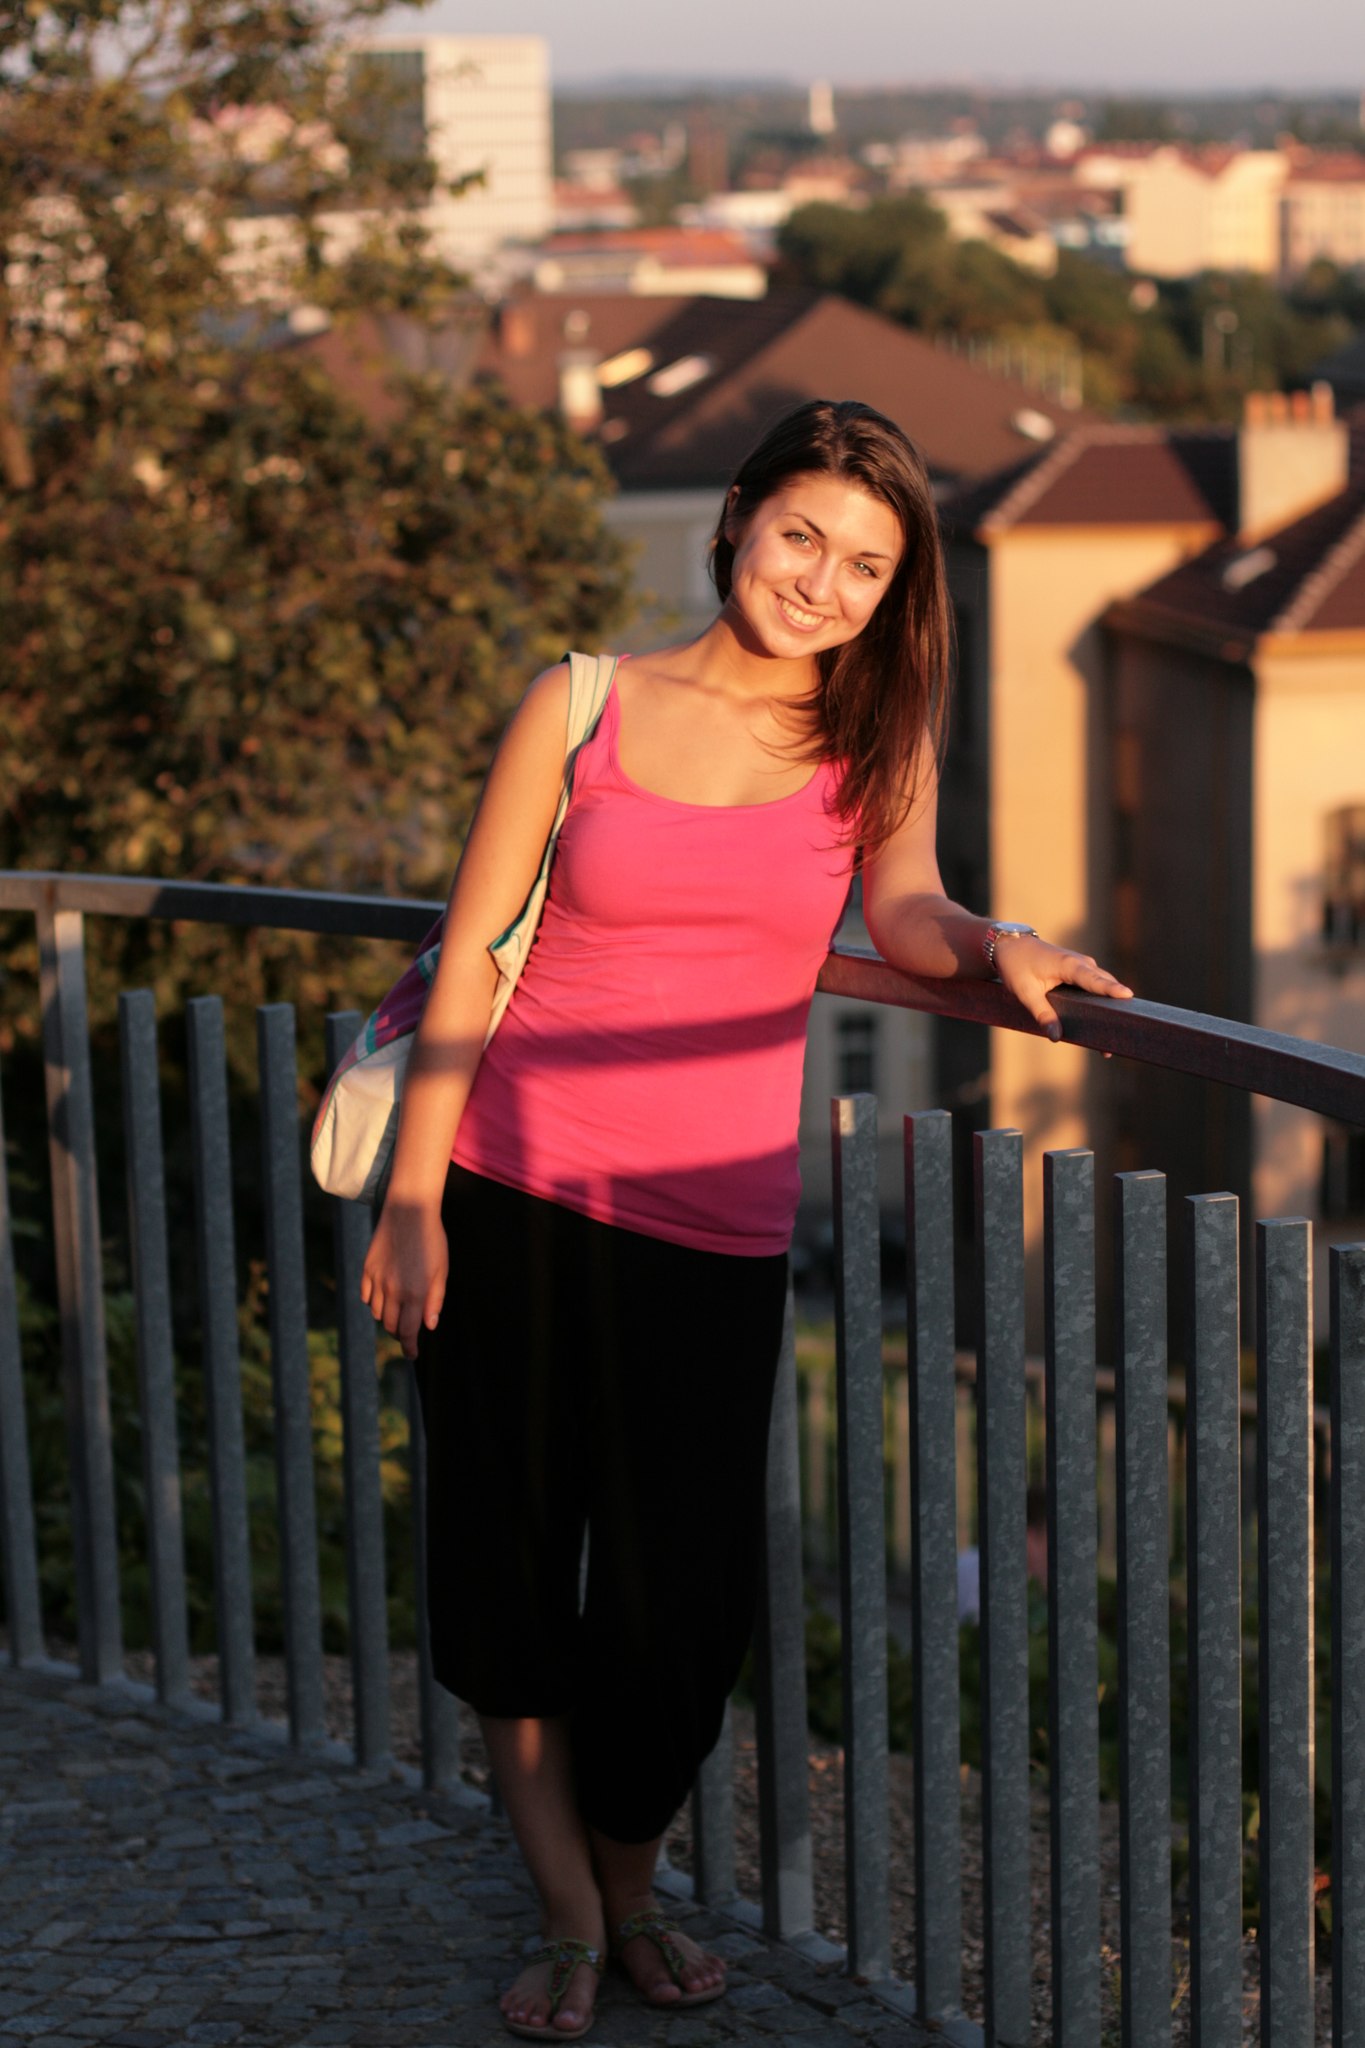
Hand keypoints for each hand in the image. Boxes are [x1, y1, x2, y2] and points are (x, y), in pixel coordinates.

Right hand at [360, 1200, 448, 1359]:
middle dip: (400, 1334)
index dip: (409, 1347)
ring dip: (388, 1318)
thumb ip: (435, 1300)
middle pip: (391, 1326)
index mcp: (415, 1294)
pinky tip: (384, 1296)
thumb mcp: (442, 1271)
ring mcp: (378, 1280)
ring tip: (398, 1311)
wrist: (409, 1212)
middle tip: (408, 1332)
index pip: (408, 1332)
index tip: (412, 1354)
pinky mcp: (367, 1270)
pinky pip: (367, 1297)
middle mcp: (394, 1291)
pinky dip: (375, 1303)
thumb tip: (430, 1326)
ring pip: (378, 1314)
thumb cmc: (432, 1241)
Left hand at [992, 935, 1132, 1042]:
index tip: (1128, 995)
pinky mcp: (1080, 972)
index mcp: (1068, 965)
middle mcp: (1081, 963)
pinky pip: (1096, 985)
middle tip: (1122, 1033)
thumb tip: (1056, 1036)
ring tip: (1116, 1034)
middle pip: (1106, 984)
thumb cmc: (1017, 966)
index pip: (1094, 979)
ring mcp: (1083, 966)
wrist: (1011, 946)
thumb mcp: (1025, 992)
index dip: (1110, 989)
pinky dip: (1102, 999)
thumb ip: (1042, 1014)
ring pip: (1104, 985)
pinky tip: (1104, 1020)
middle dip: (1116, 1006)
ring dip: (1111, 1004)